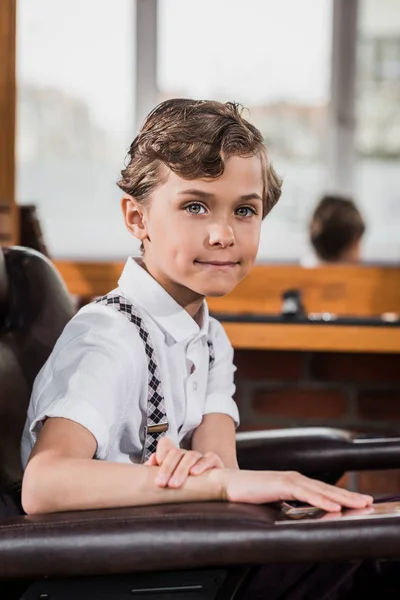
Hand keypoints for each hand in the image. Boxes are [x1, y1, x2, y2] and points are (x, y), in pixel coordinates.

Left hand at [144, 437, 223, 487]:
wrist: (214, 486)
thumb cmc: (186, 485)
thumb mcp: (169, 480)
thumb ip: (156, 472)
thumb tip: (148, 465)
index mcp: (175, 455)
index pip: (166, 445)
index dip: (161, 451)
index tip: (155, 464)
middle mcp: (187, 454)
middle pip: (176, 453)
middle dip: (167, 468)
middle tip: (161, 483)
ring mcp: (201, 457)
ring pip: (191, 456)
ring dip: (181, 470)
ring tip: (174, 484)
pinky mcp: (215, 462)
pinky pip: (210, 458)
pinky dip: (202, 464)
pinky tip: (194, 473)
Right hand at [219, 469, 373, 511]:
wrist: (229, 483)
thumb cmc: (249, 492)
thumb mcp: (274, 500)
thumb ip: (288, 504)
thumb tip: (298, 513)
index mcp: (295, 482)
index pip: (322, 490)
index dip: (341, 495)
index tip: (357, 501)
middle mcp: (295, 478)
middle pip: (327, 488)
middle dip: (348, 495)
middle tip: (368, 501)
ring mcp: (289, 479)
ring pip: (320, 490)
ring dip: (341, 497)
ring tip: (358, 504)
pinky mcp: (281, 485)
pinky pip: (305, 495)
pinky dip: (321, 500)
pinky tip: (334, 506)